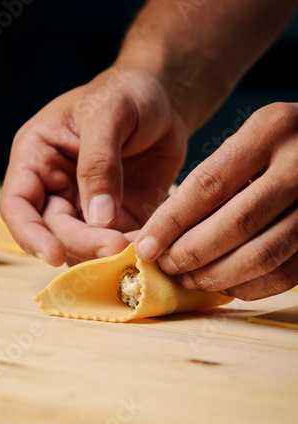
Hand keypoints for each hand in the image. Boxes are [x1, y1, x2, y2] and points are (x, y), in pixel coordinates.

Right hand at [0, 67, 187, 265]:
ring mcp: (87, 205)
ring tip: (134, 247)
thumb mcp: (108, 114)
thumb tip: (98, 219)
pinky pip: (117, 242)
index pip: (18, 206)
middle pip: (55, 231)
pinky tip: (146, 244)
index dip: (31, 235)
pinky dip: (129, 248)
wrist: (162, 101)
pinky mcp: (118, 217)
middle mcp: (57, 187)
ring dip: (105, 253)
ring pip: (84, 244)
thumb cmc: (127, 93)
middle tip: (115, 247)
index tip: (54, 254)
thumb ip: (99, 164)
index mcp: (38, 157)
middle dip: (82, 244)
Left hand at [135, 102, 297, 299]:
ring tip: (190, 280)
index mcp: (270, 130)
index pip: (208, 185)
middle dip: (192, 254)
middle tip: (167, 266)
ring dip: (218, 276)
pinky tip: (227, 284)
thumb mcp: (248, 141)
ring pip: (262, 255)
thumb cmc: (276, 147)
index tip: (145, 247)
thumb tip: (162, 235)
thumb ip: (213, 180)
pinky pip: (286, 274)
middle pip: (236, 224)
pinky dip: (251, 287)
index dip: (171, 223)